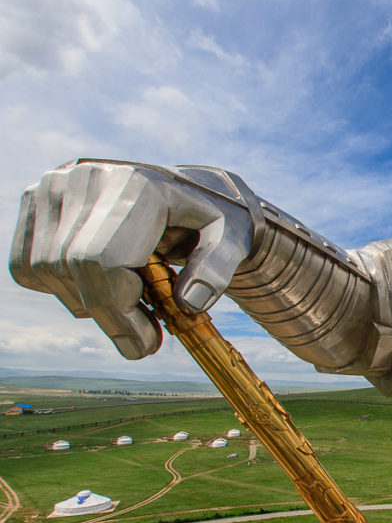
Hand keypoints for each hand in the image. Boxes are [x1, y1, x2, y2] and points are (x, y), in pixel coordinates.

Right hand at [10, 161, 253, 358]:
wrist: (189, 189)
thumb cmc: (214, 220)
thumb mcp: (233, 242)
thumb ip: (217, 270)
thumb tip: (189, 304)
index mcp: (139, 186)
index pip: (103, 260)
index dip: (119, 312)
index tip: (147, 345)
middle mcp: (89, 177)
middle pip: (72, 268)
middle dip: (107, 316)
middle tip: (143, 339)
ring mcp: (56, 185)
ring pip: (46, 270)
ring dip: (86, 303)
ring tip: (130, 303)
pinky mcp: (37, 199)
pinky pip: (28, 265)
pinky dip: (61, 288)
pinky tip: (102, 282)